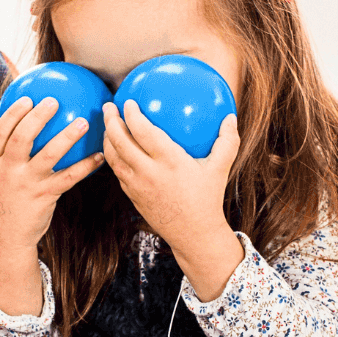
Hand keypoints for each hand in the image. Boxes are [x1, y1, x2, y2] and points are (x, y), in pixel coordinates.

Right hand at [0, 97, 104, 315]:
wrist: (6, 239)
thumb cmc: (6, 205)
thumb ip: (8, 160)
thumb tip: (25, 135)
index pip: (0, 133)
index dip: (12, 114)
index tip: (26, 98)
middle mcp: (8, 171)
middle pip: (22, 137)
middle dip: (37, 117)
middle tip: (53, 102)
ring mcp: (26, 184)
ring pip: (49, 154)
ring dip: (67, 137)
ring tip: (83, 123)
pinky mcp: (44, 196)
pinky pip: (68, 177)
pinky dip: (85, 166)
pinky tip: (99, 156)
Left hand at [104, 102, 245, 299]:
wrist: (194, 234)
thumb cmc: (209, 198)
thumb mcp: (220, 169)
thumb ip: (227, 141)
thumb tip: (230, 117)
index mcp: (169, 162)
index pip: (143, 132)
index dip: (132, 114)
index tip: (128, 102)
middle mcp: (149, 172)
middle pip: (120, 142)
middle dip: (110, 121)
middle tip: (109, 107)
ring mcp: (137, 186)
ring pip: (113, 158)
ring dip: (107, 138)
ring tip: (108, 125)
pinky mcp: (132, 196)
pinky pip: (117, 172)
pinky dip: (113, 157)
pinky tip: (116, 149)